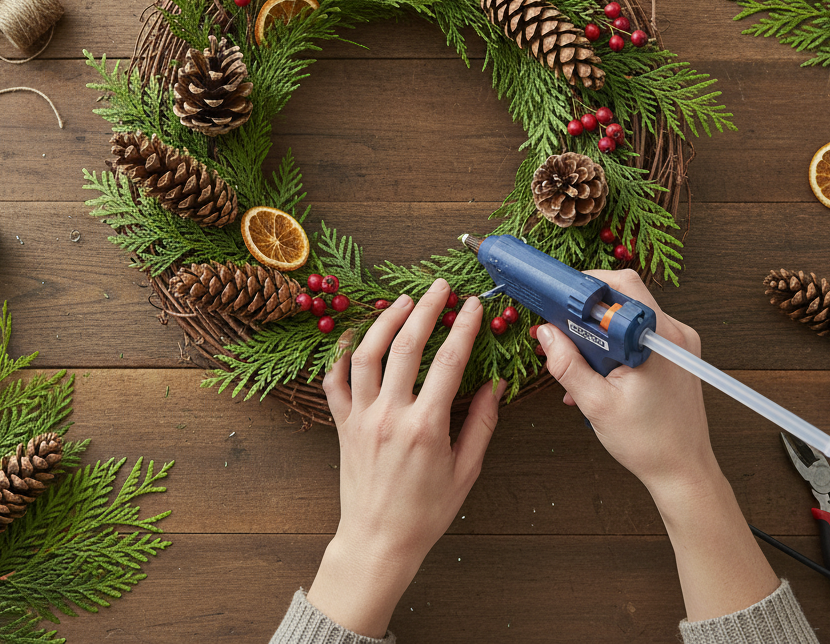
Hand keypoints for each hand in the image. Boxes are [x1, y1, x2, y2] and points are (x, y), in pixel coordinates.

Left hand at [306, 279, 504, 637]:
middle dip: (426, 310)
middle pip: (406, 347)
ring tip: (404, 301)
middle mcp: (390, 415)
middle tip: (440, 287)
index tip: (473, 305)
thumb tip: (495, 385)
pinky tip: (355, 335)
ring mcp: (361, 417)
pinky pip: (334, 381)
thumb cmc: (426, 512)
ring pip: (367, 354)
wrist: (377, 542)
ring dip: (385, 321)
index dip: (463, 327)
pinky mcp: (341, 424)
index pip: (449, 362)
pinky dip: (341, 354)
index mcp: (425, 427)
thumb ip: (482, 425)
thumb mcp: (465, 472)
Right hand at [537, 268, 716, 495]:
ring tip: (581, 365)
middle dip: (588, 315)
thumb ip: (567, 364)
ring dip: (599, 335)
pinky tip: (599, 374)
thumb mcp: (596, 403)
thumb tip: (545, 333)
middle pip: (624, 299)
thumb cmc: (648, 443)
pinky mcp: (677, 355)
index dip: (588, 286)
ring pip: (628, 318)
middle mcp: (674, 333)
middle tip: (564, 334)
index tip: (562, 299)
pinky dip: (615, 348)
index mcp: (658, 338)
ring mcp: (679, 343)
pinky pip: (639, 336)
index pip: (622, 285)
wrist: (684, 473)